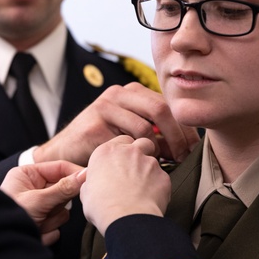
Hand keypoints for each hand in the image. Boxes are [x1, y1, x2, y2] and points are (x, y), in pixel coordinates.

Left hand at [0, 160, 84, 245]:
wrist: (0, 246)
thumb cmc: (7, 219)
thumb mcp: (37, 201)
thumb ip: (63, 188)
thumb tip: (85, 175)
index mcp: (28, 175)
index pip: (59, 168)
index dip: (76, 173)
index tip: (91, 179)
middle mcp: (33, 189)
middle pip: (64, 191)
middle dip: (56, 204)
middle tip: (47, 209)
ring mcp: (39, 208)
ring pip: (62, 211)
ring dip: (51, 220)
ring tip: (36, 224)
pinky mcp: (42, 224)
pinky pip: (57, 226)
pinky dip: (47, 232)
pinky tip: (35, 233)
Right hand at [32, 83, 198, 166]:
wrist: (65, 151)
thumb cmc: (102, 142)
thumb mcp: (131, 130)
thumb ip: (154, 131)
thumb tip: (185, 144)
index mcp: (131, 92)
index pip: (167, 104)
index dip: (184, 126)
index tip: (193, 147)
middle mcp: (118, 94)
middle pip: (160, 110)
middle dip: (177, 136)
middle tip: (183, 156)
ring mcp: (104, 108)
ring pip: (144, 127)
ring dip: (158, 150)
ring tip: (162, 163)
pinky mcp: (94, 126)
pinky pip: (125, 143)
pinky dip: (136, 157)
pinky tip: (140, 167)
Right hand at [79, 136, 171, 234]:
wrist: (126, 218)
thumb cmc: (103, 207)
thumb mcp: (86, 192)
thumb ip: (92, 181)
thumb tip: (93, 184)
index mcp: (107, 152)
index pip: (120, 140)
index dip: (122, 151)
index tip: (120, 162)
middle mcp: (129, 152)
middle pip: (141, 143)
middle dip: (141, 152)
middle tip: (135, 169)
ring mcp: (149, 162)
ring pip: (153, 160)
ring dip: (149, 171)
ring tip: (142, 188)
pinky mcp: (163, 175)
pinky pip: (162, 178)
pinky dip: (158, 186)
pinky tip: (150, 198)